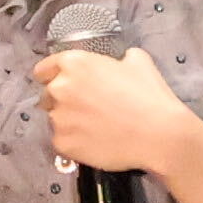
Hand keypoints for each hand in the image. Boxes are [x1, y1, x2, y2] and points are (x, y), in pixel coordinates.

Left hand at [39, 43, 202, 193]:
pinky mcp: (62, 143)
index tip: (63, 84)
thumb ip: (117, 59)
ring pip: (56, 119)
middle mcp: (59, 88)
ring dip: (70, 121)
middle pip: (48, 95)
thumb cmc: (149, 95)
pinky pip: (62, 140)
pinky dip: (75, 141)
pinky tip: (96, 141)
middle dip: (64, 100)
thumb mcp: (138, 61)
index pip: (43, 69)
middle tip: (88, 108)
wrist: (159, 135)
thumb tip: (117, 62)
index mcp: (74, 64)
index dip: (52, 76)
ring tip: (96, 127)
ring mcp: (58, 118)